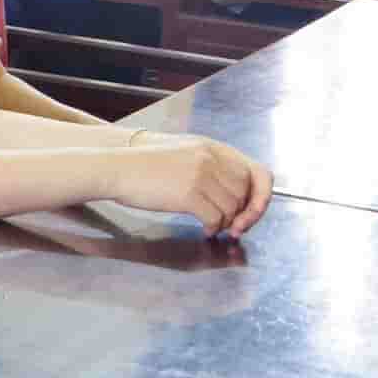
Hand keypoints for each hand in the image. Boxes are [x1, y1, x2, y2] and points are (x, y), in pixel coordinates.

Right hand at [118, 135, 271, 236]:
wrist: (115, 169)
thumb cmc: (144, 166)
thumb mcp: (183, 153)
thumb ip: (211, 165)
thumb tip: (236, 192)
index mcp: (212, 148)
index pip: (258, 173)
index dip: (261, 196)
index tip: (253, 212)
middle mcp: (209, 159)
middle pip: (245, 194)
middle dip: (242, 214)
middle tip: (231, 226)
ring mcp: (199, 175)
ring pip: (232, 208)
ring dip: (225, 222)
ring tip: (212, 225)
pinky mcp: (188, 194)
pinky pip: (215, 218)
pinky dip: (212, 228)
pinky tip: (203, 229)